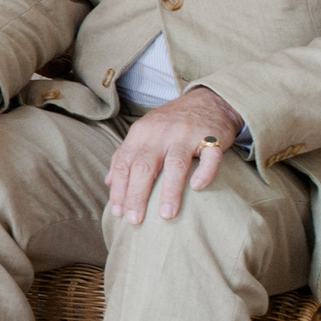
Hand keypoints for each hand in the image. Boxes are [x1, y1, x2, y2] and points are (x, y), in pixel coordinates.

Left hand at [104, 87, 243, 223]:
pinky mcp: (213, 137)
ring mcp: (187, 134)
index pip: (124, 164)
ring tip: (165, 215)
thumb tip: (107, 183)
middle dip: (137, 195)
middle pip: (144, 166)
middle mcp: (161, 132)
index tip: (118, 213)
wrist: (209, 100)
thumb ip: (125, 156)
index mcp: (141, 133)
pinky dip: (204, 172)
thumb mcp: (144, 134)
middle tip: (134, 220)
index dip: (119, 189)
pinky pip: (210, 156)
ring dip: (169, 190)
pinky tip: (197, 188)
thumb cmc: (172, 123)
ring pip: (175, 163)